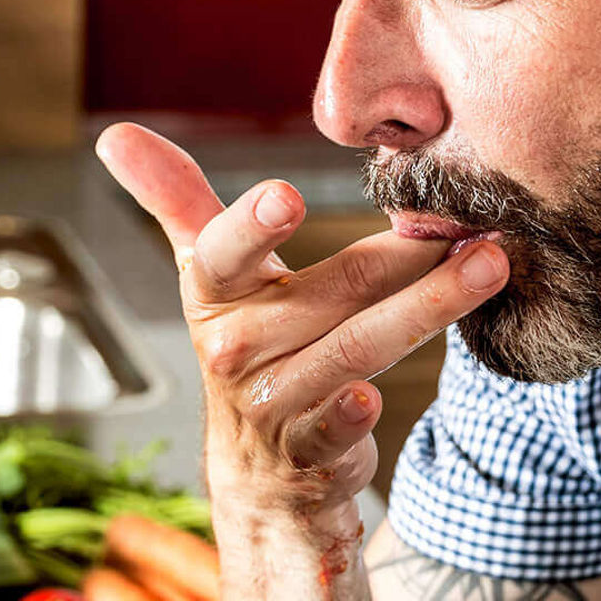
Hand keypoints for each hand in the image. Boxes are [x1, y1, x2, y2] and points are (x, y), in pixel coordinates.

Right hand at [96, 124, 508, 550]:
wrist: (260, 467)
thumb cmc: (250, 343)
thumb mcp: (212, 275)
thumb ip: (175, 199)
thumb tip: (113, 133)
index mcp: (214, 294)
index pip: (225, 250)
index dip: (252, 223)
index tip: (285, 194)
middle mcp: (234, 349)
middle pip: (332, 290)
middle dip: (403, 256)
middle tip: (466, 220)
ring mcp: (271, 404)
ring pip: (356, 347)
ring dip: (427, 308)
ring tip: (488, 268)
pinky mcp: (307, 453)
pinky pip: (335, 428)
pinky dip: (352, 415)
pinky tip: (373, 399)